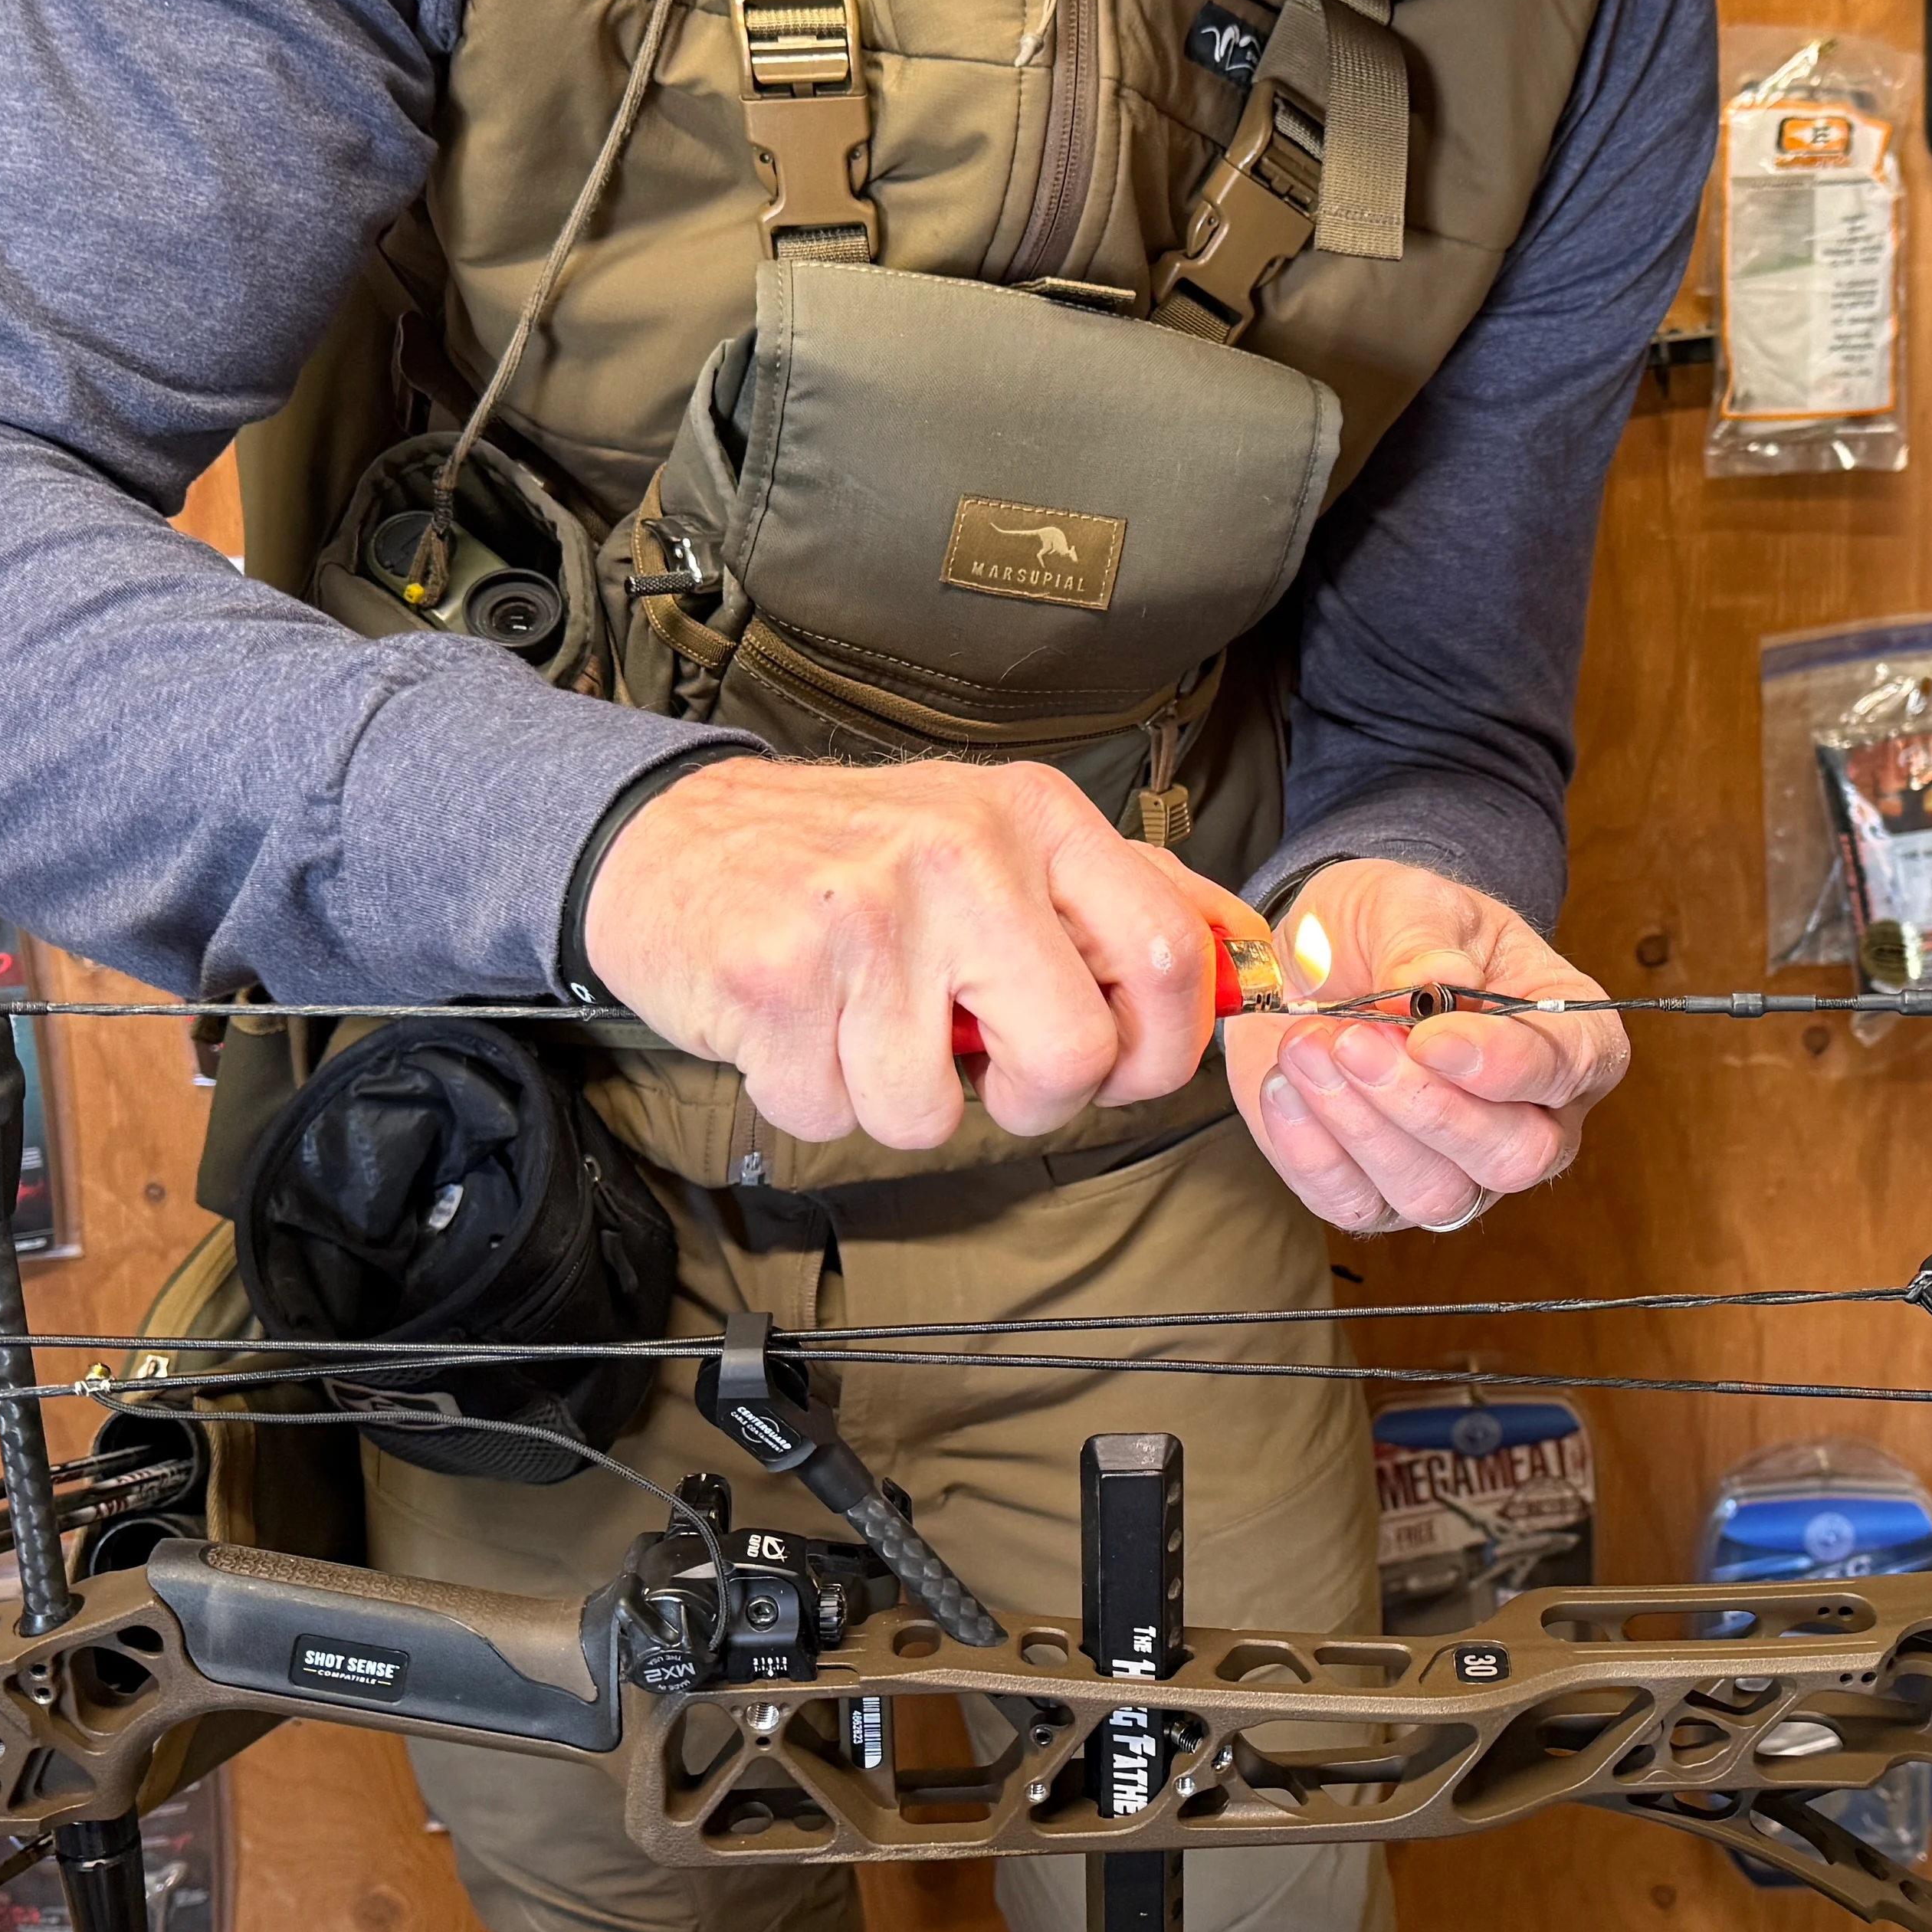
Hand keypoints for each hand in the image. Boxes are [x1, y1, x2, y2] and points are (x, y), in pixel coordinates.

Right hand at [579, 757, 1252, 1148]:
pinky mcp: (775, 975)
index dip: (1161, 1052)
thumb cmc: (853, 860)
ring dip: (896, 1101)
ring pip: (935, 1114)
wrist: (671, 837)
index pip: (1172, 956)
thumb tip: (1260, 965)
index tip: (1118, 1069)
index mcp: (1037, 817)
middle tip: (977, 1066)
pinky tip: (797, 1025)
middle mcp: (962, 853)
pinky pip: (833, 1114)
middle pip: (1072, 1059)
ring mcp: (866, 913)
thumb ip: (1127, 902)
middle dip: (1030, 1102)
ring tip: (860, 1023)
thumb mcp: (1004, 840)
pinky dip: (814, 1097)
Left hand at [1229, 858, 1627, 1233]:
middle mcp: (1529, 1118)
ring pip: (1435, 1193)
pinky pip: (1356, 1205)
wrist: (1314, 958)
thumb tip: (1435, 982)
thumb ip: (1425, 942)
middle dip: (1426, 1104)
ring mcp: (1457, 1170)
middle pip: (1515, 1156)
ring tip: (1306, 1045)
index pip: (1574, 1067)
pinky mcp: (1379, 1195)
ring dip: (1361, 1124)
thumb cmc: (1389, 929)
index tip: (1431, 1037)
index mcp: (1566, 1033)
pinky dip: (1311, 1151)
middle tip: (1353, 1040)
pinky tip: (1285, 1087)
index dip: (1508, 1063)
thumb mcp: (1409, 902)